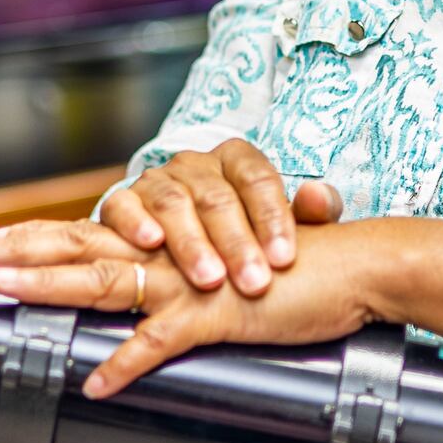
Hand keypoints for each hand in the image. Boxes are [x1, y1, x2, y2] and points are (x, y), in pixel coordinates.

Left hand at [0, 218, 383, 397]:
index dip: (38, 239)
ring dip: (53, 289)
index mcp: (170, 248)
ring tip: (7, 292)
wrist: (356, 269)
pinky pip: (161, 341)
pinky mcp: (218, 314)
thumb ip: (191, 292)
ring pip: (107, 282)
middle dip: (22, 254)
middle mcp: (172, 257)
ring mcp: (192, 283)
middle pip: (83, 249)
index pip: (92, 238)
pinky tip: (97, 384)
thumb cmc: (298, 276)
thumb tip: (152, 318)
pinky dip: (126, 363)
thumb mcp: (231, 280)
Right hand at [100, 140, 342, 297]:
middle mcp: (195, 165)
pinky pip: (123, 204)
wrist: (189, 237)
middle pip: (217, 197)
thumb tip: (319, 197)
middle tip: (255, 282)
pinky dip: (134, 222)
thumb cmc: (246, 234)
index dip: (273, 218)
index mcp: (237, 159)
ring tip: (210, 279)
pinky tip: (151, 242)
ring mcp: (157, 181)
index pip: (258, 179)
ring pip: (173, 202)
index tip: (285, 258)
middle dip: (237, 244)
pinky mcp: (123, 200)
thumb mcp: (285, 225)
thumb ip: (312, 213)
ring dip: (192, 243)